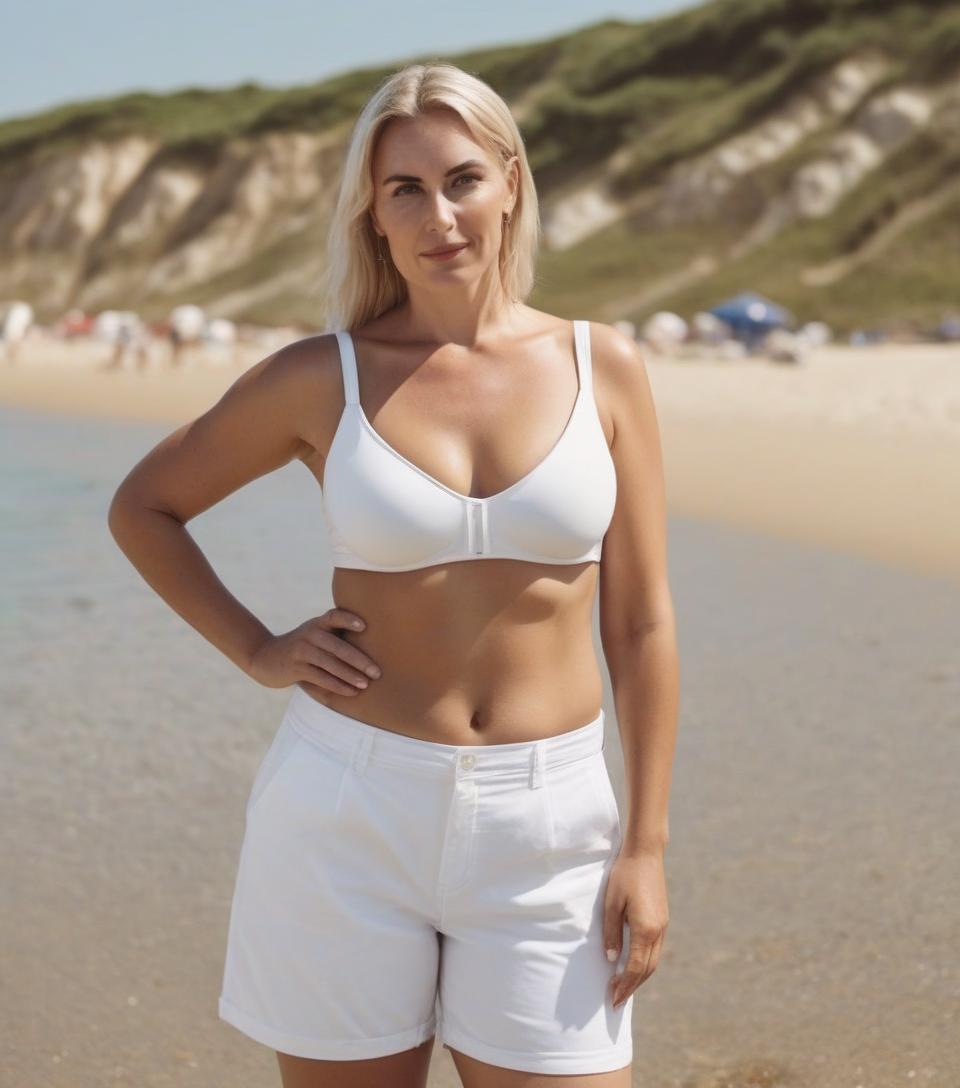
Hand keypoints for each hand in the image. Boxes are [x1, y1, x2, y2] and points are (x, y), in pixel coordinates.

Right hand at [247, 609, 380, 696]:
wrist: (265, 657)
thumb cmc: (301, 646)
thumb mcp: (314, 634)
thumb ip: (335, 634)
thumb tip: (373, 641)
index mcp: (318, 624)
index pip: (334, 616)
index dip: (348, 619)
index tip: (364, 626)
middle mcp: (310, 634)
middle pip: (338, 647)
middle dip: (360, 660)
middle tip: (377, 672)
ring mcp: (301, 651)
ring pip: (330, 664)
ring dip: (350, 676)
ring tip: (366, 684)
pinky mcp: (295, 668)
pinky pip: (320, 678)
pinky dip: (337, 686)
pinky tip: (351, 692)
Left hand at [602, 850, 667, 1008]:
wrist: (645, 854)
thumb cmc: (624, 876)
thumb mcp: (611, 904)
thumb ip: (611, 933)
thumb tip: (612, 960)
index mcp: (645, 930)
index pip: (634, 968)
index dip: (623, 986)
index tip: (613, 999)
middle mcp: (658, 932)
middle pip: (647, 970)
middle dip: (632, 987)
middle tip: (616, 1001)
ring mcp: (663, 926)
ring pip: (653, 961)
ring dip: (640, 977)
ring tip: (624, 988)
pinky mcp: (662, 920)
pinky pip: (655, 950)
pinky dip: (645, 964)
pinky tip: (635, 965)